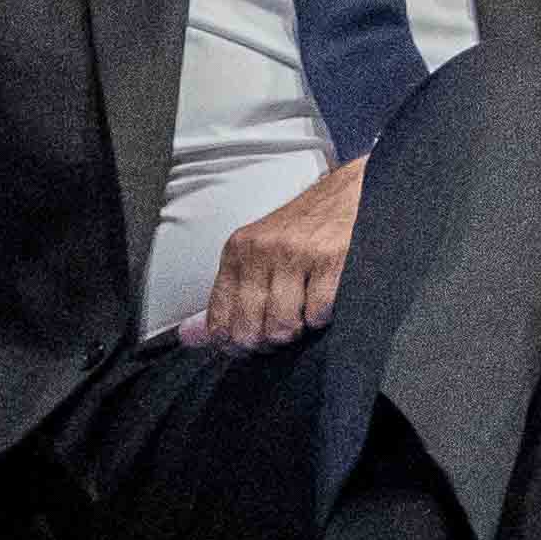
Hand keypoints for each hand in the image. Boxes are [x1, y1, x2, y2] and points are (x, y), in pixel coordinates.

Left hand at [188, 154, 369, 351]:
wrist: (351, 193)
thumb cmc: (304, 230)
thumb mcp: (256, 255)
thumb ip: (226, 298)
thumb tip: (188, 337)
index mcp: (237, 252)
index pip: (219, 320)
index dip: (234, 344)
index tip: (250, 346)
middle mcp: (261, 251)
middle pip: (249, 329)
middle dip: (267, 343)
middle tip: (282, 334)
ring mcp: (296, 254)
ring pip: (283, 325)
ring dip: (297, 332)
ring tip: (303, 318)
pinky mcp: (331, 258)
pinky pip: (318, 313)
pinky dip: (323, 319)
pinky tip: (325, 302)